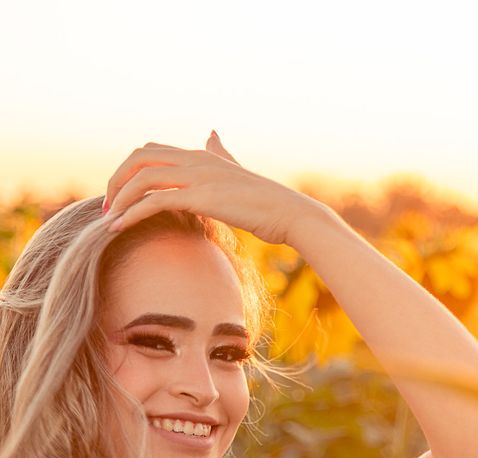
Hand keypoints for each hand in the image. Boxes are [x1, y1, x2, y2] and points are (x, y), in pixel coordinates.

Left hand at [103, 132, 312, 243]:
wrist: (292, 214)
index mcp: (203, 155)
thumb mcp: (238, 172)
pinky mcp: (201, 197)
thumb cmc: (269, 203)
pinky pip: (154, 200)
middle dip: (116, 181)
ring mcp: (199, 177)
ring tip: (108, 220)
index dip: (130, 171)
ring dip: (118, 198)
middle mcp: (197, 160)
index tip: (122, 196)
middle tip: (108, 206)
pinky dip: (131, 212)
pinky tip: (118, 227)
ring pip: (141, 177)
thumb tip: (212, 132)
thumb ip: (221, 154)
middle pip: (138, 158)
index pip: (151, 151)